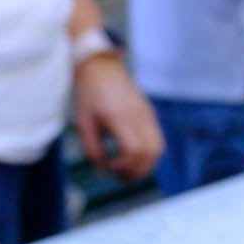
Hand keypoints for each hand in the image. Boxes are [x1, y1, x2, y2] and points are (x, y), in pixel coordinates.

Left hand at [73, 51, 161, 181]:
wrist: (101, 68)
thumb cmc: (89, 95)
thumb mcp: (84, 124)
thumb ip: (93, 150)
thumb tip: (103, 171)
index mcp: (121, 117)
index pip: (135, 150)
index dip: (125, 166)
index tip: (110, 167)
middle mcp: (139, 116)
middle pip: (152, 153)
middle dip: (138, 171)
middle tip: (120, 176)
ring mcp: (148, 115)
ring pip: (159, 148)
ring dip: (146, 164)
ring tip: (128, 169)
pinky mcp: (150, 114)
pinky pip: (157, 140)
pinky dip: (149, 154)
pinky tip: (133, 155)